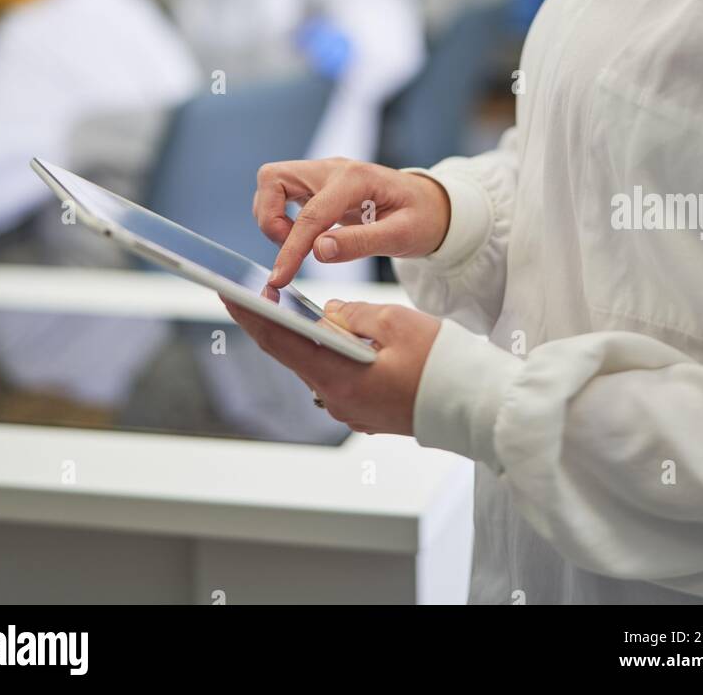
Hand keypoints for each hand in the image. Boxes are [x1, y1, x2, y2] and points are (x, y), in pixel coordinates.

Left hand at [220, 294, 441, 435]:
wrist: (476, 406)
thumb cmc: (440, 363)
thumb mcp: (395, 322)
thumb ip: (353, 313)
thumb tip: (330, 313)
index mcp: (337, 377)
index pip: (280, 340)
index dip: (250, 314)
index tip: (226, 291)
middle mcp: (337, 399)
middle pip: (295, 354)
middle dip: (275, 322)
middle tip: (254, 291)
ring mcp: (352, 410)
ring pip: (319, 364)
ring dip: (308, 337)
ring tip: (292, 306)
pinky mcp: (367, 411)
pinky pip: (339, 376)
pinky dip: (332, 353)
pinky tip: (336, 334)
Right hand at [253, 157, 451, 288]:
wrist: (432, 205)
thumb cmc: (422, 218)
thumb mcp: (401, 236)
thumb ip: (360, 243)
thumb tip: (318, 251)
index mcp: (355, 179)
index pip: (310, 213)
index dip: (291, 248)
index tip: (279, 279)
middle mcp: (333, 169)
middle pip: (273, 178)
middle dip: (270, 218)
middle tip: (291, 249)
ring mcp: (323, 174)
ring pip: (273, 183)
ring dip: (274, 218)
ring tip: (301, 246)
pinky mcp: (318, 185)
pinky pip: (283, 194)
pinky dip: (281, 217)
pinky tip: (304, 238)